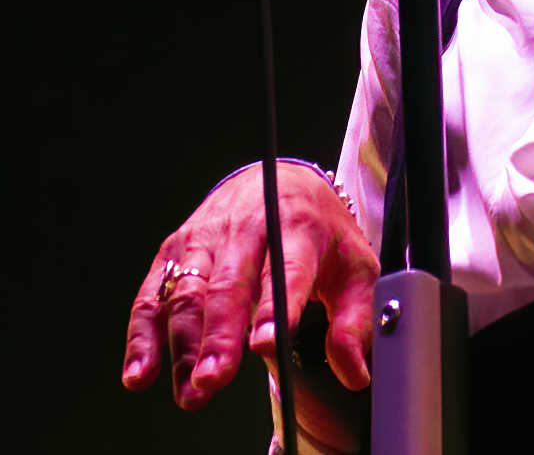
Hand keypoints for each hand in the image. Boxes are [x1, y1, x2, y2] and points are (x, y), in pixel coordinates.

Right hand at [122, 164, 378, 408]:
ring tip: (192, 390)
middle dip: (219, 335)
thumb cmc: (321, 233)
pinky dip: (142, 338)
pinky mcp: (172, 251)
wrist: (282, 182)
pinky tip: (140, 373)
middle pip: (229, 285)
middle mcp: (246, 227)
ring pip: (187, 295)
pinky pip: (152, 297)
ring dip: (184, 347)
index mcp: (297, 225)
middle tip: (216, 378)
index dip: (276, 307)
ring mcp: (204, 239)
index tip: (266, 344)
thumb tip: (353, 371)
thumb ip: (355, 320)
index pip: (287, 268)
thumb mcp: (355, 266)